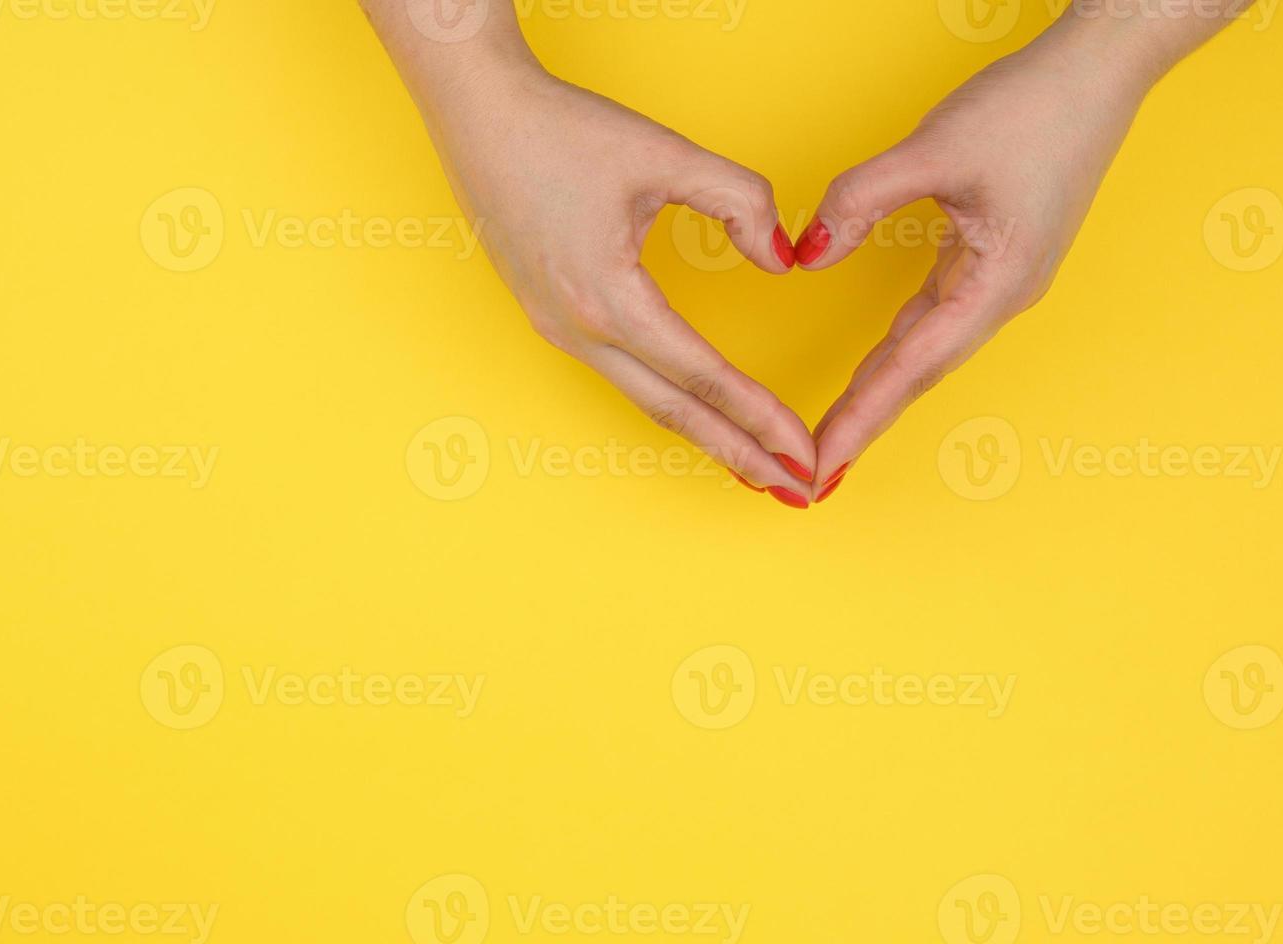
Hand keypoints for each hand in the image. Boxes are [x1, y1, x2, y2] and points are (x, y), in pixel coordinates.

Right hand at [419, 63, 816, 504]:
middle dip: (738, 455)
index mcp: (608, 299)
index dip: (761, 418)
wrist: (478, 113)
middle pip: (674, 413)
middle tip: (794, 491)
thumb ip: (740, 203)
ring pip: (644, 399)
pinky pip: (619, 374)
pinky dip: (667, 402)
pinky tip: (695, 409)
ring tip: (753, 464)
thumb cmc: (562, 129)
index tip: (804, 453)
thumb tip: (780, 259)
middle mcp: (578, 329)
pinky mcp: (548, 315)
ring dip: (703, 434)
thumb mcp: (666, 156)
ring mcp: (556, 328)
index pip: (705, 377)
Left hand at [794, 23, 1153, 499]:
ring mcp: (1001, 281)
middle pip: (915, 376)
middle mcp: (1002, 296)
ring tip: (831, 440)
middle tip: (807, 475)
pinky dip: (897, 354)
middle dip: (861, 426)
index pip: (908, 369)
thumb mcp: (934, 149)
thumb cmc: (1033, 106)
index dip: (858, 421)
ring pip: (924, 353)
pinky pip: (934, 321)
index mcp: (995, 284)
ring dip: (878, 395)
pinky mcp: (994, 259)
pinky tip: (873, 374)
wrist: (1101, 69)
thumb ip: (862, 200)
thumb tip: (807, 251)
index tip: (818, 466)